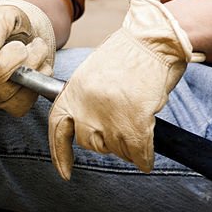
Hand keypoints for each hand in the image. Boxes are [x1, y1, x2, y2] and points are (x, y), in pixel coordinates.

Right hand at [0, 0, 55, 116]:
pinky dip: (37, 81)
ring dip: (30, 65)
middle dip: (11, 59)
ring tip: (34, 47)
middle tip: (22, 44)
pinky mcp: (11, 104)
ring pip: (7, 93)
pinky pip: (24, 102)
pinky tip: (38, 65)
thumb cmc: (7, 23)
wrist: (29, 32)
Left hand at [48, 0, 200, 178]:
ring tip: (140, 128)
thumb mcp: (95, 74)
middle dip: (108, 141)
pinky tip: (147, 157)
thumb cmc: (130, 53)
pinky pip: (139, 151)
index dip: (60, 154)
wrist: (154, 39)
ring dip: (129, 146)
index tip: (66, 172)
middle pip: (92, 143)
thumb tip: (87, 127)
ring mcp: (110, 114)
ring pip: (118, 149)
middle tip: (124, 128)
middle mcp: (87, 105)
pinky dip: (145, 157)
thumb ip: (86, 100)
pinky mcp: (135, 120)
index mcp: (74, 90)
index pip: (58, 128)